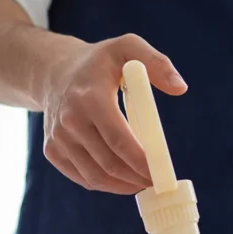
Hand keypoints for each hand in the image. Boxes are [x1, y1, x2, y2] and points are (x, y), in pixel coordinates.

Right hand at [40, 34, 187, 193]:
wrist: (53, 71)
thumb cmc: (99, 62)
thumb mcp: (127, 48)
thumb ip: (156, 63)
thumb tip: (180, 88)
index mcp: (90, 98)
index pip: (119, 140)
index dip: (142, 162)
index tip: (163, 172)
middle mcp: (69, 121)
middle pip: (109, 163)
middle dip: (137, 178)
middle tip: (159, 182)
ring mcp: (58, 138)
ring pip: (96, 177)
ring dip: (124, 186)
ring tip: (143, 182)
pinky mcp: (52, 151)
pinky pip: (84, 178)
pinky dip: (106, 184)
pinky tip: (122, 179)